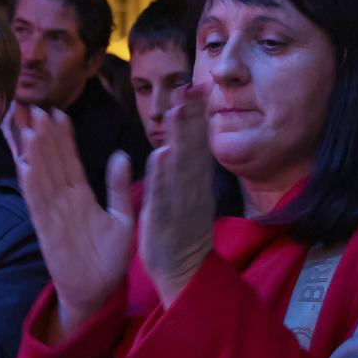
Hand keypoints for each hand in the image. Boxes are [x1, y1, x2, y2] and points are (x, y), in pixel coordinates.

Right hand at [5, 105, 133, 338]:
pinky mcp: (45, 229)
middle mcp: (63, 199)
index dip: (61, 136)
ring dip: (30, 149)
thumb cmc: (110, 259)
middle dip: (39, 132)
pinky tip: (24, 161)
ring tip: (24, 122)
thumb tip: (122, 155)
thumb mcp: (123, 218)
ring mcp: (51, 212)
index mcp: (81, 195)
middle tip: (30, 104)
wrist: (98, 293)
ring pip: (38, 173)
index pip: (69, 159)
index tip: (56, 111)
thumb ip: (119, 188)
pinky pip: (36, 200)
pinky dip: (30, 180)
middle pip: (48, 159)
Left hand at [139, 90, 215, 306]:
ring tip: (177, 110)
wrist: (185, 272)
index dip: (196, 115)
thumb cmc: (181, 231)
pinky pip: (164, 195)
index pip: (196, 143)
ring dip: (179, 138)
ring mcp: (181, 204)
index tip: (194, 86)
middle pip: (192, 148)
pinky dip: (163, 176)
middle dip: (191, 117)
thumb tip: (181, 142)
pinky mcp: (166, 220)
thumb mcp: (187, 195)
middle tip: (189, 86)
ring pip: (181, 166)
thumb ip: (185, 169)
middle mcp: (191, 189)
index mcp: (194, 182)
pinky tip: (162, 154)